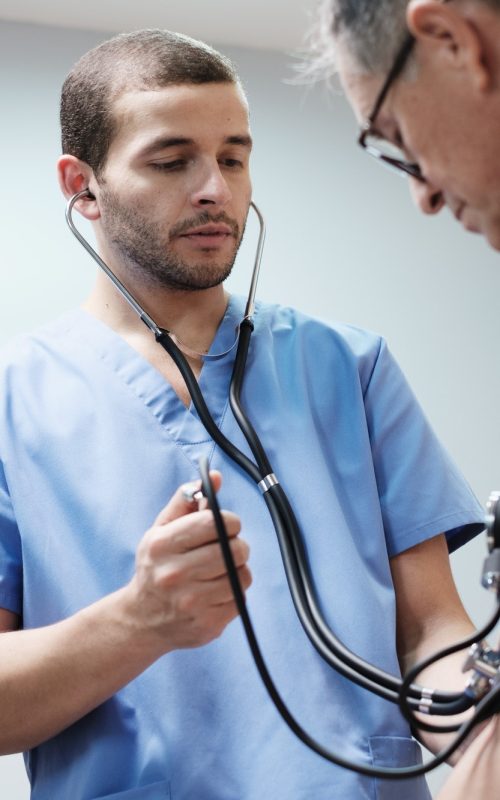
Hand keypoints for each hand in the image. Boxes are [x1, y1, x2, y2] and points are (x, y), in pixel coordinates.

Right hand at [128, 472, 251, 652]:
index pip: (214, 523)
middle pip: (235, 549)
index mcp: (162, 545)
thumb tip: (214, 477)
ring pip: (242, 574)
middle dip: (236, 544)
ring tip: (219, 570)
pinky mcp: (207, 624)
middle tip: (225, 547)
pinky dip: (234, 592)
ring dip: (237, 569)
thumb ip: (186, 501)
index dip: (229, 521)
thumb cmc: (156, 566)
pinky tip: (216, 591)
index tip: (226, 525)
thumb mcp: (161, 529)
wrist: (141, 619)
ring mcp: (191, 603)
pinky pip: (241, 599)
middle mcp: (174, 574)